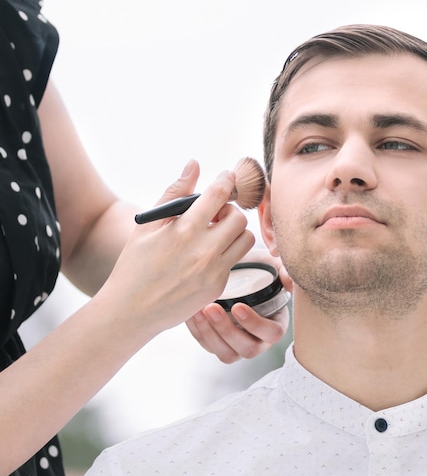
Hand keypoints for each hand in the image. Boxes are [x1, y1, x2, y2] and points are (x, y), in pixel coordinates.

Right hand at [95, 160, 254, 339]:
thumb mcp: (148, 225)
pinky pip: (236, 260)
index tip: (227, 176)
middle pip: (238, 217)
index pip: (218, 194)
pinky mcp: (219, 285)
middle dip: (229, 210)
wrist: (132, 311)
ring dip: (234, 231)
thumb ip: (174, 193)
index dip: (226, 180)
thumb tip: (194, 165)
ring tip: (215, 234)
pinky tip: (207, 255)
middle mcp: (204, 250)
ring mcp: (214, 270)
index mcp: (184, 230)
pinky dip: (227, 252)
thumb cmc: (136, 265)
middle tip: (214, 214)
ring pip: (245, 239)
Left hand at [186, 248, 292, 362]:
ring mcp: (238, 346)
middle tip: (211, 308)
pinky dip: (198, 332)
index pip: (271, 333)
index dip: (255, 324)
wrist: (237, 274)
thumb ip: (284, 271)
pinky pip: (208, 346)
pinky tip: (192, 313)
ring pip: (226, 353)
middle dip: (227, 330)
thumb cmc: (257, 270)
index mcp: (275, 325)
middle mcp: (259, 341)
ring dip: (210, 334)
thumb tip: (288, 282)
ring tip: (199, 311)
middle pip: (247, 349)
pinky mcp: (219, 345)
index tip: (237, 306)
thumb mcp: (272, 266)